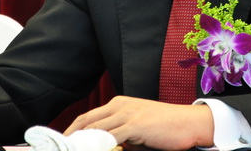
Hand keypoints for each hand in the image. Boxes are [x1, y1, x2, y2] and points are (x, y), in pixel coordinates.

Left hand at [64, 96, 213, 150]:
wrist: (188, 122)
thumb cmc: (164, 128)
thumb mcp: (137, 129)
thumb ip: (119, 135)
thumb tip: (104, 147)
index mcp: (118, 104)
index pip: (87, 117)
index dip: (72, 131)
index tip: (63, 144)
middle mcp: (119, 105)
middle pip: (86, 122)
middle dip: (71, 138)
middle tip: (61, 149)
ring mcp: (127, 114)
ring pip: (95, 129)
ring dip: (82, 143)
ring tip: (72, 150)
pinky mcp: (135, 125)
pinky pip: (111, 136)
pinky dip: (99, 145)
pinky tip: (94, 150)